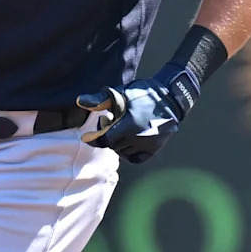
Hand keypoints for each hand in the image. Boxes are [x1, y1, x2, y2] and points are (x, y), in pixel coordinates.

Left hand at [77, 62, 198, 164]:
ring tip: (122, 131)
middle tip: (111, 125)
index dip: (97, 137)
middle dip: (109, 138)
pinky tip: (128, 141)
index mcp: (130, 124)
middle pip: (114, 147)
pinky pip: (136, 158)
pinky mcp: (155, 148)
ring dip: (119, 144)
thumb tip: (79, 102)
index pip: (106, 140)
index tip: (90, 135)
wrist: (171, 97)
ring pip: (124, 152)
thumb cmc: (143, 93)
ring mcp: (149, 144)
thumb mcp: (121, 93)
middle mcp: (140, 138)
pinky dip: (129, 153)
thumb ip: (99, 100)